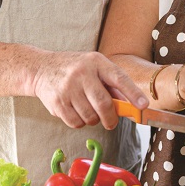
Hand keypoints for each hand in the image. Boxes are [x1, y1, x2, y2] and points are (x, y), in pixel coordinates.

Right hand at [31, 51, 148, 129]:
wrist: (41, 68)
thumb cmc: (74, 69)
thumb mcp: (94, 67)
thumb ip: (112, 84)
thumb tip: (132, 104)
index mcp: (96, 62)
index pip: (118, 78)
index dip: (133, 93)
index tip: (143, 106)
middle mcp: (82, 73)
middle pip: (103, 104)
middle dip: (111, 118)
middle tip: (111, 122)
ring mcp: (68, 88)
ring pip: (90, 117)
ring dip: (93, 120)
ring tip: (87, 109)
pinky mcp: (57, 102)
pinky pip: (76, 123)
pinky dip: (79, 122)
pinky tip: (75, 110)